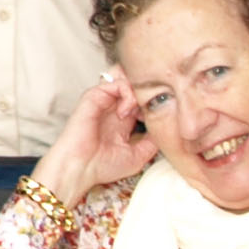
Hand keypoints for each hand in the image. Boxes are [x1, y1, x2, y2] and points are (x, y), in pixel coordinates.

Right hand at [35, 68, 158, 209]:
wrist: (81, 168)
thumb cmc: (103, 166)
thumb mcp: (139, 156)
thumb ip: (152, 141)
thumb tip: (167, 127)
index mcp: (123, 121)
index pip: (142, 101)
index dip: (154, 103)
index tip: (161, 116)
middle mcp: (114, 109)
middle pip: (135, 87)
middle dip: (148, 93)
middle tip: (151, 108)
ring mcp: (104, 102)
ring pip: (126, 80)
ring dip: (137, 92)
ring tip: (137, 110)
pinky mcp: (94, 96)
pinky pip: (115, 83)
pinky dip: (126, 93)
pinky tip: (125, 112)